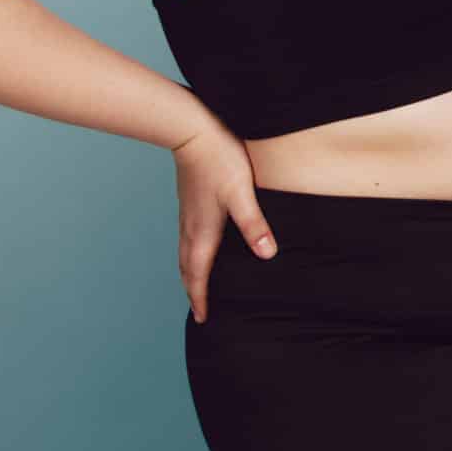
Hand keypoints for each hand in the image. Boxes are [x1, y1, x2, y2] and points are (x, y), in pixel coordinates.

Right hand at [172, 124, 273, 321]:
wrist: (192, 132)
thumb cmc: (220, 160)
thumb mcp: (242, 193)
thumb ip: (254, 224)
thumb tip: (266, 255)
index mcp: (203, 232)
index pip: (198, 275)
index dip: (200, 298)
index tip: (203, 319)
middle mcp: (190, 227)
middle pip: (187, 268)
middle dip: (192, 291)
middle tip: (199, 310)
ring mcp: (187, 214)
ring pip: (185, 253)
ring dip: (190, 273)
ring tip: (197, 284)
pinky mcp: (189, 202)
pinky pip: (186, 237)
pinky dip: (191, 253)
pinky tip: (200, 246)